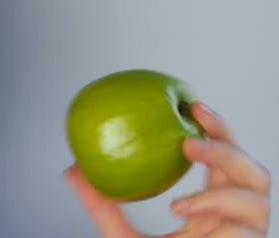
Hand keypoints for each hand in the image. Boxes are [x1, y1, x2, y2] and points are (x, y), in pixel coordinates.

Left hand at [65, 103, 271, 236]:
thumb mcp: (120, 234)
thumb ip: (101, 204)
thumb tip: (72, 170)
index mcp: (212, 210)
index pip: (224, 163)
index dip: (216, 130)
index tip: (191, 104)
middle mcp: (234, 220)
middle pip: (252, 170)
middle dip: (226, 139)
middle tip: (193, 124)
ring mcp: (245, 236)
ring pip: (258, 190)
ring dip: (223, 166)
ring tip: (189, 153)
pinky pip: (245, 222)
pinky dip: (214, 205)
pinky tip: (181, 208)